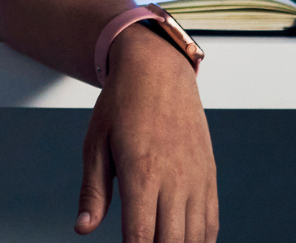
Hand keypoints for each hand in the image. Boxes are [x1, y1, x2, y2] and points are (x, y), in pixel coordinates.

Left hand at [78, 28, 216, 241]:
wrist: (159, 70)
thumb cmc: (122, 104)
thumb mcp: (96, 144)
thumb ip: (93, 190)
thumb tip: (84, 228)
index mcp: (142, 173)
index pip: (140, 236)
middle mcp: (175, 180)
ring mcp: (197, 179)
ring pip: (196, 237)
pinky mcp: (209, 176)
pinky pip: (211, 222)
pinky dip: (201, 241)